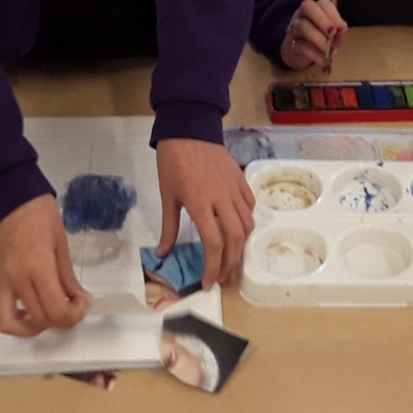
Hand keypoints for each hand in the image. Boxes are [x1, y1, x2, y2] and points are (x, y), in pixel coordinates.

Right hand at [0, 195, 89, 334]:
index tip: (81, 304)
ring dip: (27, 328)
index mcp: (37, 267)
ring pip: (7, 324)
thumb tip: (79, 299)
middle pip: (37, 320)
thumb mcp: (61, 243)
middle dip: (59, 320)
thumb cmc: (39, 214)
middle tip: (68, 307)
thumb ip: (68, 277)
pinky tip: (21, 310)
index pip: (56, 310)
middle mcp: (15, 279)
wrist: (8, 198)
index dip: (74, 315)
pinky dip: (5, 319)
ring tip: (42, 317)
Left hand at [157, 139, 255, 289]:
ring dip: (241, 245)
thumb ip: (168, 227)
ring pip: (248, 224)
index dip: (213, 268)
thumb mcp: (167, 196)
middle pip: (236, 239)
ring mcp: (234, 189)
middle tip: (222, 276)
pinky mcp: (240, 179)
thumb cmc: (173, 162)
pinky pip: (250, 206)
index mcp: (199, 204)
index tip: (208, 282)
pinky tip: (237, 228)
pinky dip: (246, 221)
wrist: (189, 129)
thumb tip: (162, 253)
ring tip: (231, 257)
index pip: (213, 244)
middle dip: (231, 263)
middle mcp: (221, 199)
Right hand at [281, 0, 346, 72]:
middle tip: (332, 33)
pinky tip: (324, 60)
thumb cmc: (322, 38)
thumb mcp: (334, 34)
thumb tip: (342, 28)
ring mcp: (295, 27)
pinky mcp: (291, 43)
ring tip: (331, 51)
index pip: (323, 3)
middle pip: (307, 6)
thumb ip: (339, 29)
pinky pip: (301, 46)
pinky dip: (315, 54)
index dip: (333, 14)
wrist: (301, 52)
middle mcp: (303, 13)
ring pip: (302, 26)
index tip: (342, 28)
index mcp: (317, 8)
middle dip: (322, 19)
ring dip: (319, 39)